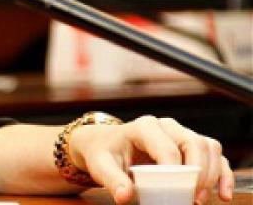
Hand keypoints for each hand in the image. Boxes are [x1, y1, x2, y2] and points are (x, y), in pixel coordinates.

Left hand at [68, 115, 233, 203]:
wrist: (104, 145)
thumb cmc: (103, 153)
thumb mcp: (100, 165)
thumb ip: (111, 179)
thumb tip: (125, 196)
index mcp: (144, 127)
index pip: (167, 147)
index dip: (175, 172)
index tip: (174, 192)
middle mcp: (165, 126)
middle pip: (194, 143)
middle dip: (199, 173)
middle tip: (193, 198)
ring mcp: (179, 133)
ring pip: (208, 147)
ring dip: (213, 173)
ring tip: (201, 199)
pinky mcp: (188, 145)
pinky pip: (214, 154)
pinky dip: (223, 172)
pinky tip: (222, 194)